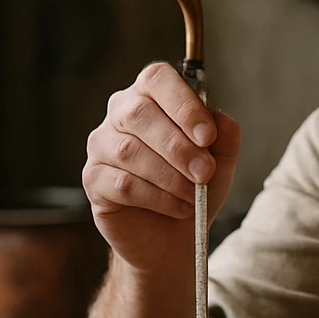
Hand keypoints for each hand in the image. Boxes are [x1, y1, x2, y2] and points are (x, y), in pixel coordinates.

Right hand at [83, 62, 241, 275]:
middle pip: (140, 113)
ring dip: (170, 176)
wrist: (173, 238)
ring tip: (193, 195)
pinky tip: (177, 207)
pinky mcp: (93, 179)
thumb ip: (224, 136)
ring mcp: (101, 145)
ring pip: (130, 151)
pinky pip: (123, 183)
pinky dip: (157, 198)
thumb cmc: (192, 189)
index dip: (183, 104)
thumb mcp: (219, 162)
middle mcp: (120, 114)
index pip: (157, 79)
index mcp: (150, 96)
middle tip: (204, 172)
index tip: (208, 136)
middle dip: (179, 146)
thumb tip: (221, 120)